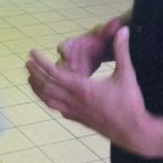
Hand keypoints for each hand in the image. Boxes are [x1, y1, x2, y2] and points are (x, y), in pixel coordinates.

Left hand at [26, 27, 154, 153]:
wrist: (134, 132)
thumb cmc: (131, 103)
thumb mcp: (127, 74)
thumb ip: (122, 51)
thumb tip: (124, 30)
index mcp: (83, 88)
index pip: (54, 73)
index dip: (41, 63)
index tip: (32, 53)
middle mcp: (75, 101)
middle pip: (46, 87)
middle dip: (35, 74)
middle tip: (27, 63)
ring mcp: (76, 112)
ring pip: (49, 100)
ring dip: (38, 88)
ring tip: (30, 78)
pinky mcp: (80, 120)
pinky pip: (58, 109)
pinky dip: (49, 100)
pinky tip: (49, 97)